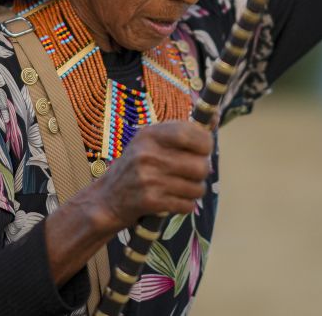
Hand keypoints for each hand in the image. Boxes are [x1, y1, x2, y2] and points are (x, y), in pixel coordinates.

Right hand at [93, 121, 213, 226]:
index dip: (205, 143)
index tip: (204, 150)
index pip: (188, 134)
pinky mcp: (150, 201)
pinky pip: (186, 205)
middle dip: (203, 172)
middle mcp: (148, 154)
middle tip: (194, 173)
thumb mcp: (150, 141)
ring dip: (195, 191)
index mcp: (150, 134)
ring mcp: (148, 178)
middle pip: (200, 165)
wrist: (107, 198)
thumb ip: (180, 131)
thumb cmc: (136, 166)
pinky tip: (175, 200)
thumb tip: (214, 117)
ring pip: (196, 188)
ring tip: (184, 187)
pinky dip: (185, 205)